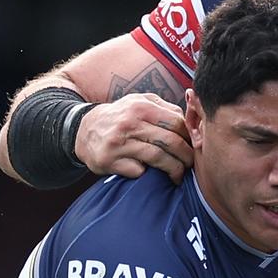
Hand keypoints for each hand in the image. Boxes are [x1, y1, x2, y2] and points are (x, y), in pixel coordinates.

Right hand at [74, 93, 192, 182]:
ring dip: (174, 170)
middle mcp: (130, 123)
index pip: (177, 123)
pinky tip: (153, 175)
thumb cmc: (120, 117)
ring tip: (178, 175)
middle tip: (191, 165)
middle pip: (171, 142)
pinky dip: (148, 174)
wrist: (83, 130)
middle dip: (187, 157)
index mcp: (141, 107)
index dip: (190, 138)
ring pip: (159, 158)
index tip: (194, 147)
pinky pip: (139, 171)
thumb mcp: (139, 102)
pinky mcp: (110, 161)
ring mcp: (119, 143)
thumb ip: (165, 108)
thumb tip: (191, 120)